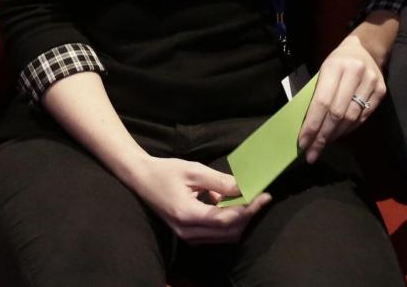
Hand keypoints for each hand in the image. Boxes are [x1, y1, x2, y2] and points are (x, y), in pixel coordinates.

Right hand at [125, 154, 267, 244]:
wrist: (142, 179)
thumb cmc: (166, 171)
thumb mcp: (194, 171)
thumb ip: (220, 181)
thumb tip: (244, 188)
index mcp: (187, 215)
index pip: (226, 219)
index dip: (248, 209)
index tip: (264, 195)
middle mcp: (187, 231)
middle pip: (228, 231)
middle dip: (248, 214)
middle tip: (262, 196)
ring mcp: (187, 236)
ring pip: (224, 235)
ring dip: (239, 219)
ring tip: (247, 197)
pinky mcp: (188, 234)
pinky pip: (215, 233)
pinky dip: (228, 220)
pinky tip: (227, 201)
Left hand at [297, 34, 385, 163]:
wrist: (365, 48)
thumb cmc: (337, 62)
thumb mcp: (323, 71)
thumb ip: (317, 94)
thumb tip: (308, 127)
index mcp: (335, 66)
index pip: (322, 102)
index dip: (312, 125)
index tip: (303, 143)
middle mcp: (355, 73)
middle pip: (337, 113)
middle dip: (322, 136)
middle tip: (312, 153)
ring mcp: (371, 82)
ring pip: (351, 117)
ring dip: (335, 135)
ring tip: (323, 145)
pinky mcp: (381, 90)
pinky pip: (363, 116)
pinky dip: (349, 128)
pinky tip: (339, 134)